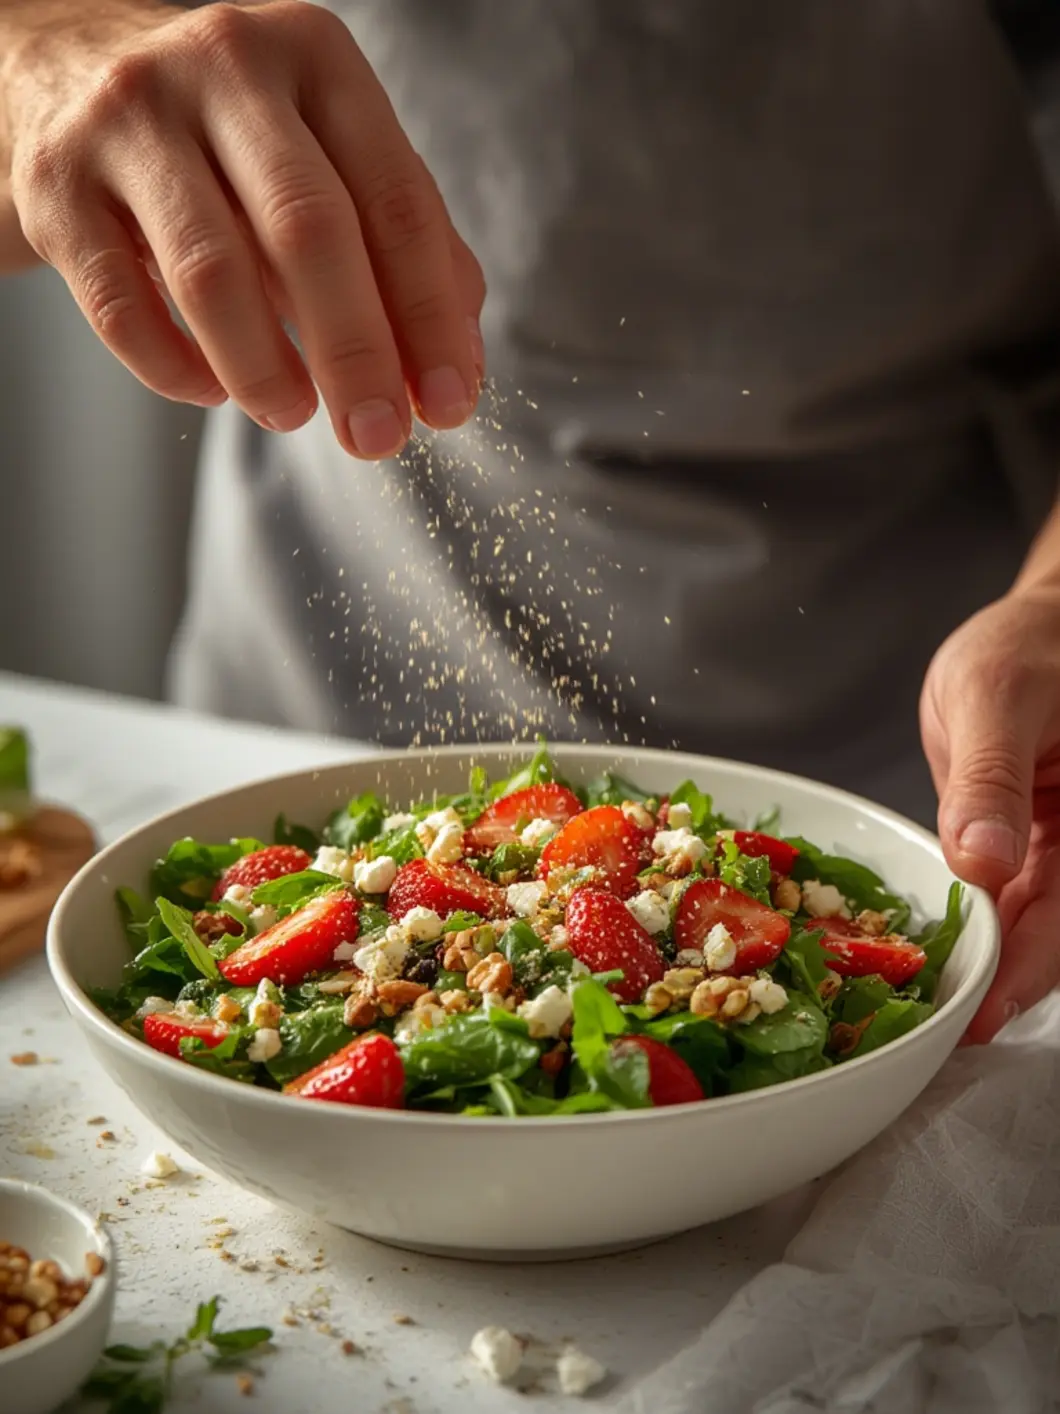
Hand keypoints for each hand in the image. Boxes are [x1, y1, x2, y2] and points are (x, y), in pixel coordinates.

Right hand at [2, 0, 484, 454]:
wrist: (68, 78)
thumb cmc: (234, 146)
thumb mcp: (332, 162)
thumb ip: (405, 251)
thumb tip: (454, 369)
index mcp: (317, 57)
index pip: (396, 201)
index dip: (430, 317)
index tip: (449, 405)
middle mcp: (224, 66)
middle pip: (307, 229)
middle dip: (355, 353)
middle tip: (377, 437)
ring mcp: (129, 118)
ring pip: (211, 272)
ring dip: (264, 370)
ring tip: (293, 416)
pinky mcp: (56, 182)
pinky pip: (121, 306)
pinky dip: (176, 369)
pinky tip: (212, 389)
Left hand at [920, 586, 1059, 1041]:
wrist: (1039, 628)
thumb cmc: (1031, 645)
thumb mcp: (998, 693)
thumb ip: (990, 778)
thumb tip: (982, 862)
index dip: (1030, 971)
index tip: (980, 1015)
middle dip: (1004, 988)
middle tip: (937, 1035)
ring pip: (1038, 930)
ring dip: (989, 970)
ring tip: (928, 1011)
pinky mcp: (1040, 852)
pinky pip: (1015, 905)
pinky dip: (980, 932)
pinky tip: (939, 959)